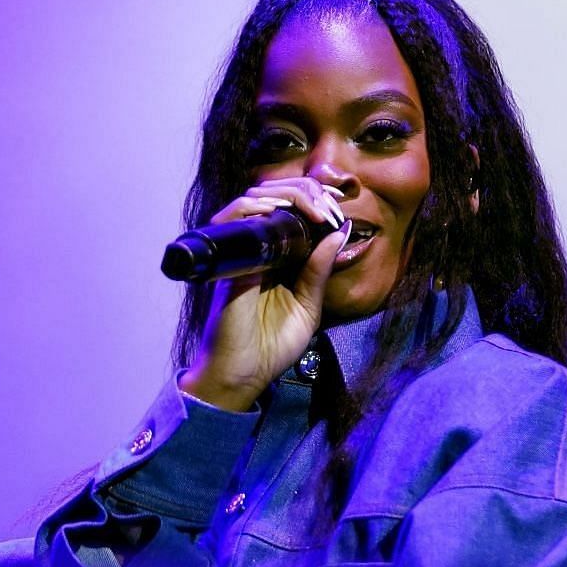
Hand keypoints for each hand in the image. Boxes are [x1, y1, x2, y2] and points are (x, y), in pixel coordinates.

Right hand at [179, 177, 350, 411]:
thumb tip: (340, 231)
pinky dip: (256, 206)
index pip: (292, 210)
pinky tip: (279, 212)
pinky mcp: (226, 258)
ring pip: (255, 198)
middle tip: (330, 207)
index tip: (339, 208)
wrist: (243, 374)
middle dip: (307, 192)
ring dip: (289, 195)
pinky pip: (234, 218)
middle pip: (274, 195)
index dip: (315, 199)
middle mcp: (257, 248)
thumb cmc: (273, 345)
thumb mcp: (308, 305)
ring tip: (315, 209)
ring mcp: (239, 251)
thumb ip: (319, 270)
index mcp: (278, 256)